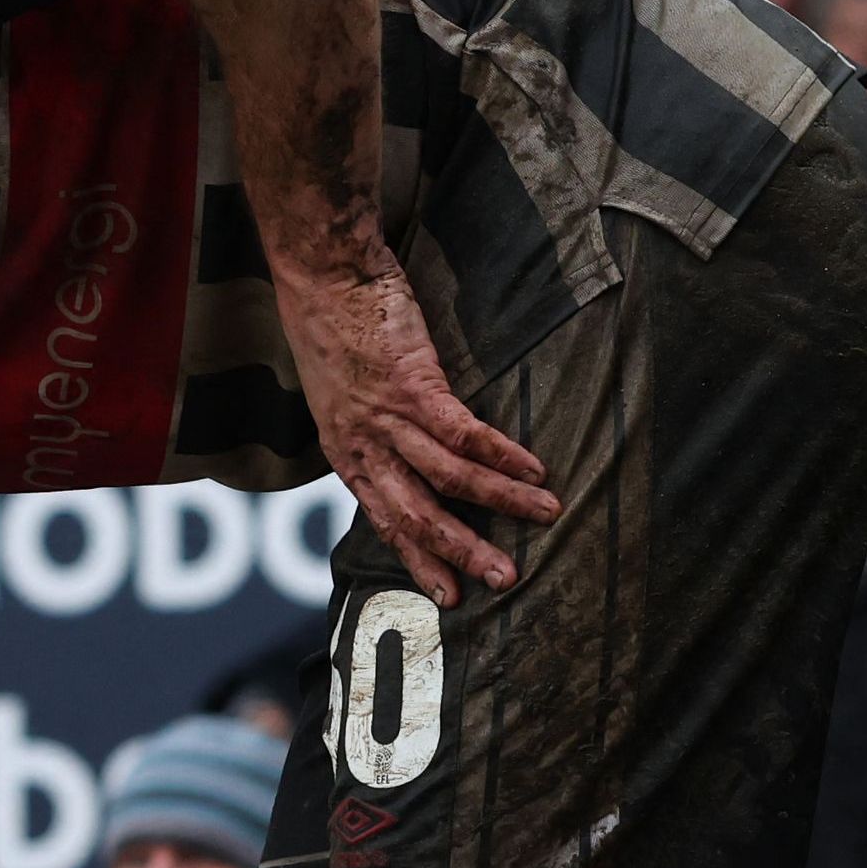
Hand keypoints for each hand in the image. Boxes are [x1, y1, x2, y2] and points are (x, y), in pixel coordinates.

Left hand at [287, 260, 552, 600]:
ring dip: (500, 502)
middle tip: (503, 579)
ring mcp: (387, 417)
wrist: (322, 272)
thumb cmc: (334, 325)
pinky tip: (533, 467)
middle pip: (418, 514)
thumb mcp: (341, 395)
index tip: (450, 595)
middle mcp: (363, 445)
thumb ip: (372, 430)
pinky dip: (502, 454)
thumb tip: (406, 453)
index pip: (387, 520)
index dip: (420, 559)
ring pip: (448, 478)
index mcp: (346, 452)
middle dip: (463, 552)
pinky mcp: (413, 384)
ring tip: (545, 515)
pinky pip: (463, 432)